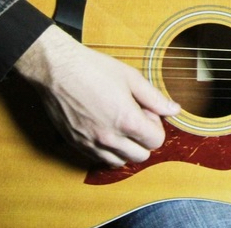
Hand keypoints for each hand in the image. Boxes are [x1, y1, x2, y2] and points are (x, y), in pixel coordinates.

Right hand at [13, 25, 180, 166]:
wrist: (57, 69)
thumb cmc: (93, 68)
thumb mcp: (130, 77)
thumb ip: (155, 97)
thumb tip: (174, 109)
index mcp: (126, 120)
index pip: (156, 141)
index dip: (156, 125)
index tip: (146, 111)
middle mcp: (109, 138)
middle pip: (141, 156)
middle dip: (144, 139)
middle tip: (134, 117)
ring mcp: (91, 144)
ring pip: (120, 161)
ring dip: (126, 147)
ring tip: (119, 123)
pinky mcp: (76, 144)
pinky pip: (99, 159)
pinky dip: (107, 150)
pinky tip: (104, 128)